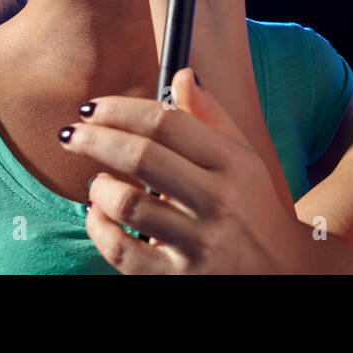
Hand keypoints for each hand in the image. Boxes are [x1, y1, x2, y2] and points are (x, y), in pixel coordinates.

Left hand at [62, 69, 306, 273]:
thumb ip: (211, 116)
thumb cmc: (252, 206)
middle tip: (71, 135)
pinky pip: (122, 252)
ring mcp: (199, 242)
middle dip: (95, 139)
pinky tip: (97, 215)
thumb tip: (181, 75)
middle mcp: (218, 200)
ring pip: (128, 204)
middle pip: (142, 156)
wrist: (280, 270)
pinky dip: (99, 229)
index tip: (93, 108)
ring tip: (97, 182)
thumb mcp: (244, 158)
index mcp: (233, 163)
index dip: (121, 109)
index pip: (167, 122)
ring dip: (100, 187)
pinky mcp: (178, 278)